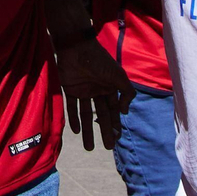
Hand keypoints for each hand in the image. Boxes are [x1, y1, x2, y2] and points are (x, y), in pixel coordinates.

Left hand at [56, 36, 133, 150]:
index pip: (113, 110)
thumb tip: (124, 112)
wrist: (77, 47)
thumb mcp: (119, 76)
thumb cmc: (100, 61)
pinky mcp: (70, 89)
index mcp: (110, 87)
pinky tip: (76, 131)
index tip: (116, 138)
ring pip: (86, 114)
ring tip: (89, 147)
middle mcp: (97, 90)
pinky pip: (72, 107)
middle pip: (101, 115)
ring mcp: (83, 90)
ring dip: (88, 130)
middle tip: (108, 147)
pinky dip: (74, 119)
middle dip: (104, 131)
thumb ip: (127, 93)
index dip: (115, 124)